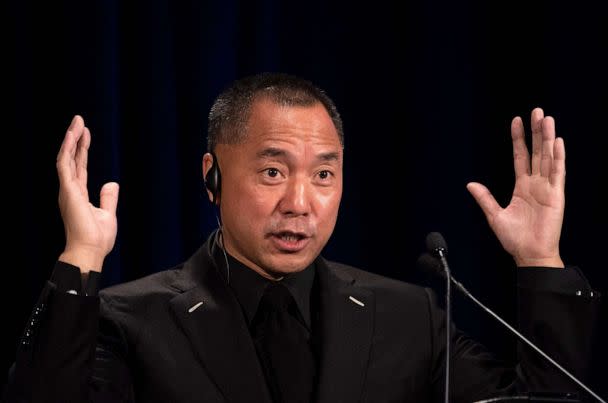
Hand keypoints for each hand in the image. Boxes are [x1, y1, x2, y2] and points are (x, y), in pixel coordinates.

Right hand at [56, 115, 118, 271]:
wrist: (90, 251)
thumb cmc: (97, 238)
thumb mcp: (107, 214)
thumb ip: (108, 198)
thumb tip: (112, 183)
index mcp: (78, 194)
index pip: (79, 167)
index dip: (81, 149)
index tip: (85, 134)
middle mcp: (70, 190)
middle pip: (71, 158)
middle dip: (75, 139)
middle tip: (79, 121)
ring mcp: (67, 190)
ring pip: (66, 158)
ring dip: (71, 139)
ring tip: (77, 122)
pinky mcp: (68, 191)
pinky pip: (65, 165)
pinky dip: (68, 149)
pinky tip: (72, 136)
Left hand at [467, 108, 564, 267]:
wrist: (529, 254)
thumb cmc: (514, 238)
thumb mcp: (494, 215)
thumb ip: (485, 198)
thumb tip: (470, 184)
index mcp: (522, 187)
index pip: (520, 157)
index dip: (518, 139)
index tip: (516, 121)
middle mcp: (535, 184)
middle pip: (537, 152)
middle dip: (536, 132)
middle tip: (536, 111)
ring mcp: (547, 188)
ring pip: (548, 157)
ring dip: (548, 138)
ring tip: (547, 119)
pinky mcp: (556, 196)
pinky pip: (558, 173)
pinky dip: (558, 157)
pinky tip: (557, 142)